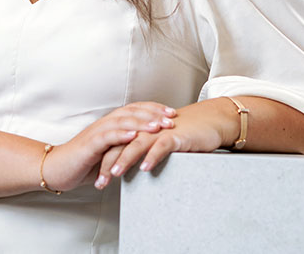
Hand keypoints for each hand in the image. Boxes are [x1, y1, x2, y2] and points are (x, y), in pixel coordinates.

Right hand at [41, 102, 175, 191]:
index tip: (173, 113)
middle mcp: (106, 123)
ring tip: (159, 126)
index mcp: (112, 123)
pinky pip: (107, 136)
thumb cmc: (84, 162)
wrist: (57, 168)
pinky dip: (122, 134)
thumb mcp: (111, 152)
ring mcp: (97, 132)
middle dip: (154, 113)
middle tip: (172, 118)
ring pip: (123, 121)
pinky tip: (134, 135)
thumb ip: (127, 147)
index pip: (137, 110)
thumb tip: (150, 150)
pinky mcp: (90, 144)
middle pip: (133, 111)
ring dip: (142, 122)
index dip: (155, 109)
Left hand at [93, 98, 237, 189]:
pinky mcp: (174, 136)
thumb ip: (144, 151)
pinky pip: (161, 146)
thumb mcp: (159, 142)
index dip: (104, 162)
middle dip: (108, 164)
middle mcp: (146, 130)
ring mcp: (159, 132)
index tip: (96, 180)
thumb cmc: (183, 134)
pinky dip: (152, 156)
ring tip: (114, 173)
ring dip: (124, 159)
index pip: (116, 146)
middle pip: (121, 146)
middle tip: (99, 183)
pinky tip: (146, 168)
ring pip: (137, 145)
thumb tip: (131, 171)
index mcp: (140, 132)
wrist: (207, 121)